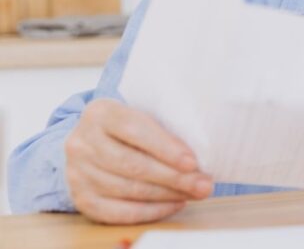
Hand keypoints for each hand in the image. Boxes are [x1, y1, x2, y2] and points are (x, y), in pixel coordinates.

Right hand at [65, 99, 212, 223]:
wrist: (91, 143)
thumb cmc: (129, 128)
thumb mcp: (141, 115)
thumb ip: (164, 128)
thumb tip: (199, 158)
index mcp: (100, 113)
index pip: (135, 129)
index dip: (165, 148)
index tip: (192, 162)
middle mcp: (82, 142)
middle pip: (133, 164)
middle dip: (173, 177)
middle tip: (204, 184)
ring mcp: (77, 172)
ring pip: (128, 189)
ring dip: (167, 194)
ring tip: (193, 193)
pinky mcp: (81, 198)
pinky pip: (119, 212)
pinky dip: (151, 211)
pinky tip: (174, 204)